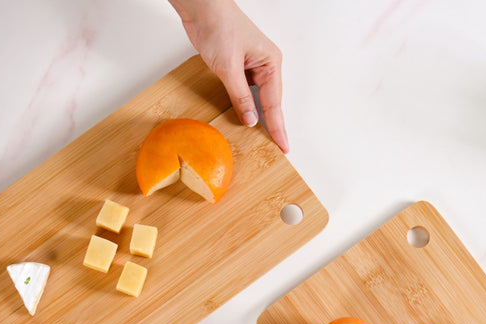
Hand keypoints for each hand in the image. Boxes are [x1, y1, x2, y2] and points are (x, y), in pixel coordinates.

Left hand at [170, 0, 288, 152]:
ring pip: (258, 98)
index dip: (278, 127)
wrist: (202, 8)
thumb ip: (240, 97)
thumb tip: (251, 120)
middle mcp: (265, 65)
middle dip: (272, 124)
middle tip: (277, 148)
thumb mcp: (229, 67)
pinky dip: (245, 105)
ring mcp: (252, 66)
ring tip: (264, 139)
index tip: (284, 147)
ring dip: (257, 116)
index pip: (275, 103)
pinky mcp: (239, 67)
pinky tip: (244, 118)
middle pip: (270, 102)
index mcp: (270, 62)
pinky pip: (245, 92)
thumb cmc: (218, 26)